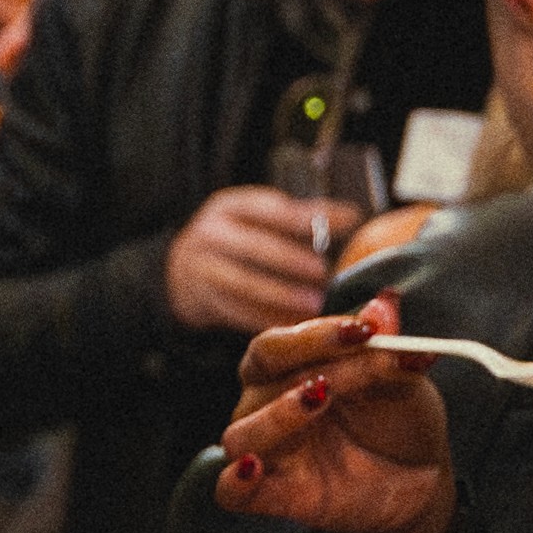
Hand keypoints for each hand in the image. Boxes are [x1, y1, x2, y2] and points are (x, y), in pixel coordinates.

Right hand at [162, 186, 348, 339]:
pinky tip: (292, 325)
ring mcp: (201, 271)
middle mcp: (210, 235)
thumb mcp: (258, 218)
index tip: (345, 224)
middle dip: (290, 261)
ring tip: (313, 306)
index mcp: (230, 207)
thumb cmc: (235, 240)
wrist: (180, 270)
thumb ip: (301, 216)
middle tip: (322, 272)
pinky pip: (236, 313)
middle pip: (253, 248)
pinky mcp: (201, 302)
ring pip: (243, 285)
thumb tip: (352, 217)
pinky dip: (266, 321)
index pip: (270, 209)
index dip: (306, 218)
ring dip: (281, 297)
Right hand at [211, 302, 458, 532]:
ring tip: (319, 401)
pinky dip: (236, 481)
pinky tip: (253, 468)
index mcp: (288, 369)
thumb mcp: (402, 381)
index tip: (366, 330)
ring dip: (277, 415)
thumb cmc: (399, 421)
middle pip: (259, 373)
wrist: (420, 478)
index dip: (316, 334)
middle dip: (308, 360)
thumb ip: (387, 349)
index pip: (280, 344)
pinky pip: (231, 492)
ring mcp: (268, 451)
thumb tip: (383, 304)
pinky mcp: (273, 495)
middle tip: (355, 356)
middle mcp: (266, 405)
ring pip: (241, 433)